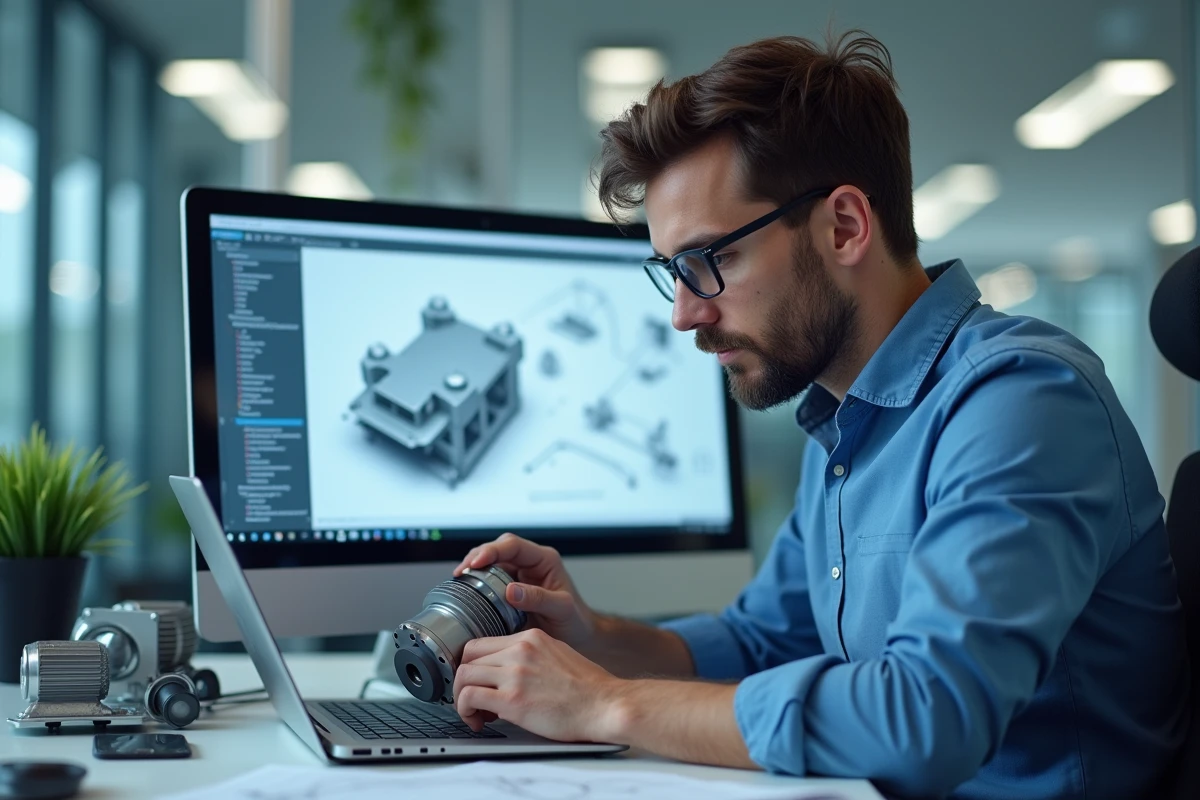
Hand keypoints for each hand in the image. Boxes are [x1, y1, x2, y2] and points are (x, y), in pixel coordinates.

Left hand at [453, 628, 621, 741]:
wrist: (605, 705)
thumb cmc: (588, 688)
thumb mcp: (558, 654)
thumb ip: (531, 656)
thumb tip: (510, 670)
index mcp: (530, 637)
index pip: (482, 643)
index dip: (473, 665)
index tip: (476, 681)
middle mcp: (520, 650)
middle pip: (468, 657)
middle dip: (464, 681)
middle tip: (473, 700)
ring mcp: (515, 673)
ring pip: (464, 676)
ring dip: (462, 698)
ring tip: (475, 714)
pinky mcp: (512, 699)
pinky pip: (469, 698)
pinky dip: (465, 711)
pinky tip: (478, 721)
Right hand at [454, 533, 597, 649]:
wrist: (578, 637)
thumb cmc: (576, 621)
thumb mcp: (562, 609)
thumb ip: (539, 598)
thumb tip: (510, 591)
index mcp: (545, 560)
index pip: (513, 545)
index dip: (492, 550)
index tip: (477, 563)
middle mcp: (530, 564)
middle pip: (498, 549)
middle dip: (478, 556)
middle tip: (462, 571)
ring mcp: (519, 576)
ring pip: (492, 562)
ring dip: (475, 568)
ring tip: (460, 579)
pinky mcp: (510, 589)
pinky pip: (490, 579)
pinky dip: (477, 582)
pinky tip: (467, 590)